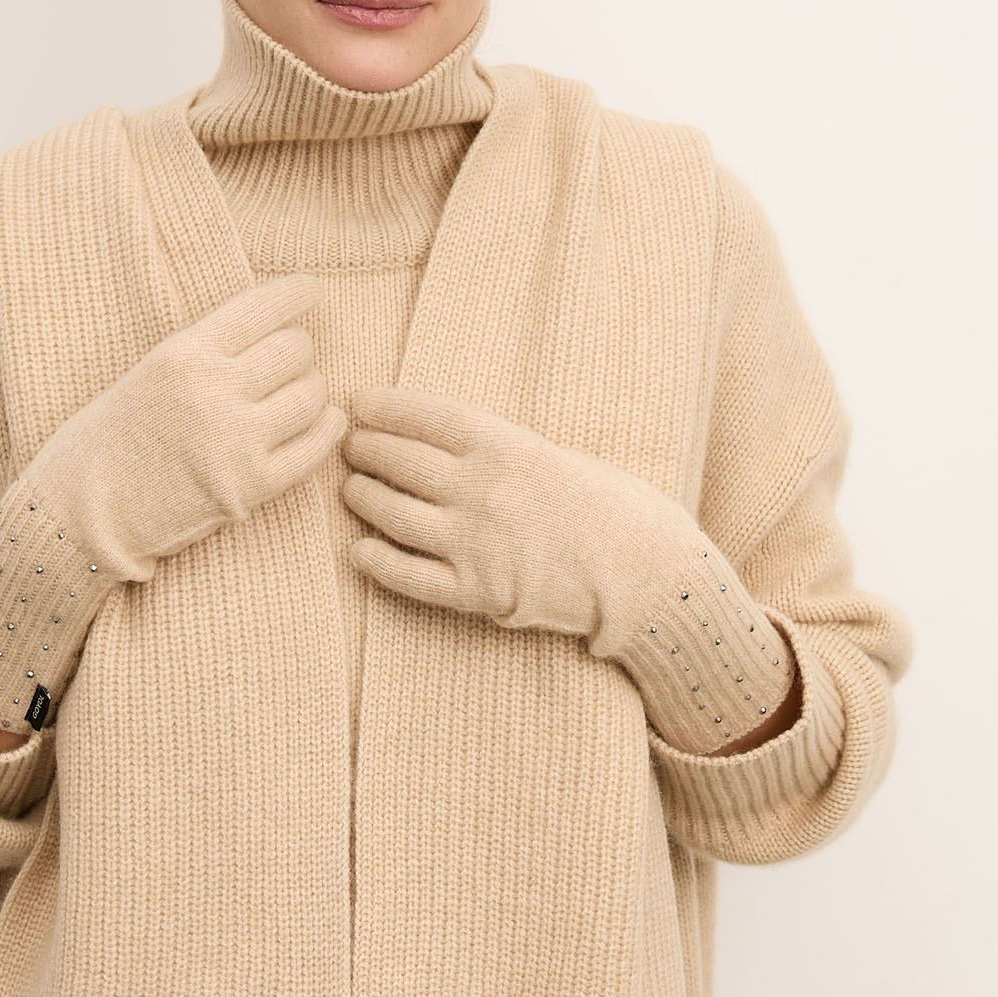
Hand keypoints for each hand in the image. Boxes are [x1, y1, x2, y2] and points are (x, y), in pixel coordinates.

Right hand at [28, 273, 347, 581]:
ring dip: (310, 392)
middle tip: (288, 362)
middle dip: (297, 352)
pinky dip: (325, 429)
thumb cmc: (110, 441)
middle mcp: (213, 391)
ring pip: (312, 395)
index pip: (261, 307)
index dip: (297, 293)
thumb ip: (205, 352)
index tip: (310, 290)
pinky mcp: (251, 488)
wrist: (80, 515)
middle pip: (295, 350)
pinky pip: (315, 447)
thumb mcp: (150, 373)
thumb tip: (274, 327)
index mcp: (182, 354)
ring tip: (296, 397)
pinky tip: (322, 423)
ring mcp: (234, 441)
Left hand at [340, 384, 688, 648]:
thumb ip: (496, 449)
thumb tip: (434, 438)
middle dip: (365, 449)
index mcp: (508, 447)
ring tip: (353, 489)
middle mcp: (484, 490)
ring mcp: (477, 543)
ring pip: (391, 513)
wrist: (647, 571)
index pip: (425, 417)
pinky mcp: (477, 593)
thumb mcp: (552, 455)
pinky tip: (359, 551)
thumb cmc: (607, 506)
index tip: (359, 403)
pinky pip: (408, 576)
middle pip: (399, 461)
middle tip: (350, 445)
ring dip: (362, 497)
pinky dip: (376, 561)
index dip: (383, 408)